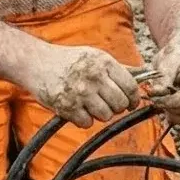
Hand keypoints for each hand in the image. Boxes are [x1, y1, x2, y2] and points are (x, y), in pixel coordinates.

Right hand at [24, 44, 140, 127]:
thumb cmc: (68, 60)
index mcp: (104, 63)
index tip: (131, 103)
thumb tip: (142, 76)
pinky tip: (78, 109)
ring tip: (91, 105)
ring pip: (105, 116)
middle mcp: (94, 77)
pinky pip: (87, 123)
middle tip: (109, 104)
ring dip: (100, 114)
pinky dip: (84, 120)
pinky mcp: (67, 107)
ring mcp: (80, 93)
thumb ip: (117, 68)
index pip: (131, 86)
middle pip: (120, 104)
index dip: (134, 98)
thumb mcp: (95, 56)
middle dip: (117, 108)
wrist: (36, 62)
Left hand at [149, 39, 179, 124]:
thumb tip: (154, 93)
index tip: (156, 100)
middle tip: (156, 102)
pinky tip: (166, 106)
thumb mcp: (168, 62)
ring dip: (173, 114)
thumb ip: (163, 78)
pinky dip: (175, 116)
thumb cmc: (177, 55)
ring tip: (161, 102)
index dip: (173, 101)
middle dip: (172, 109)